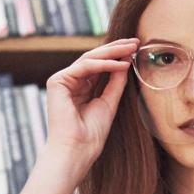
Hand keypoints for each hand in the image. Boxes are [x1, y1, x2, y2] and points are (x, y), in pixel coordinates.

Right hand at [42, 37, 137, 178]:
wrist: (76, 151)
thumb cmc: (91, 135)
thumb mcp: (109, 103)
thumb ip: (115, 83)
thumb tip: (125, 62)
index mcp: (80, 88)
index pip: (100, 66)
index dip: (117, 56)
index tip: (136, 50)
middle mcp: (70, 82)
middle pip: (94, 58)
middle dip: (116, 49)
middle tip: (135, 42)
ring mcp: (62, 81)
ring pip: (89, 58)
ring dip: (112, 52)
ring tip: (131, 49)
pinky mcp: (57, 82)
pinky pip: (84, 67)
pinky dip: (104, 64)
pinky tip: (120, 63)